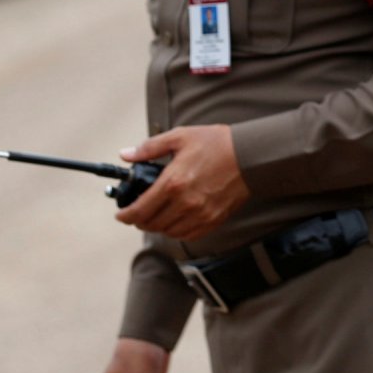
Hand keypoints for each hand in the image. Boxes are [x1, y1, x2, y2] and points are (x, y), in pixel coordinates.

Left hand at [115, 125, 248, 240]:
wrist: (251, 155)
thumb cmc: (217, 143)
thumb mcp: (181, 137)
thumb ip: (149, 148)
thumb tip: (126, 155)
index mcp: (172, 183)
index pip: (139, 210)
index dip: (125, 216)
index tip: (121, 215)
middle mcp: (185, 203)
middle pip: (151, 224)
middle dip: (140, 221)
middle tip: (138, 213)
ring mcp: (200, 214)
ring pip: (168, 232)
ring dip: (158, 226)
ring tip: (157, 216)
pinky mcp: (213, 220)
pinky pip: (188, 235)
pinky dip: (177, 231)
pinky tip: (175, 221)